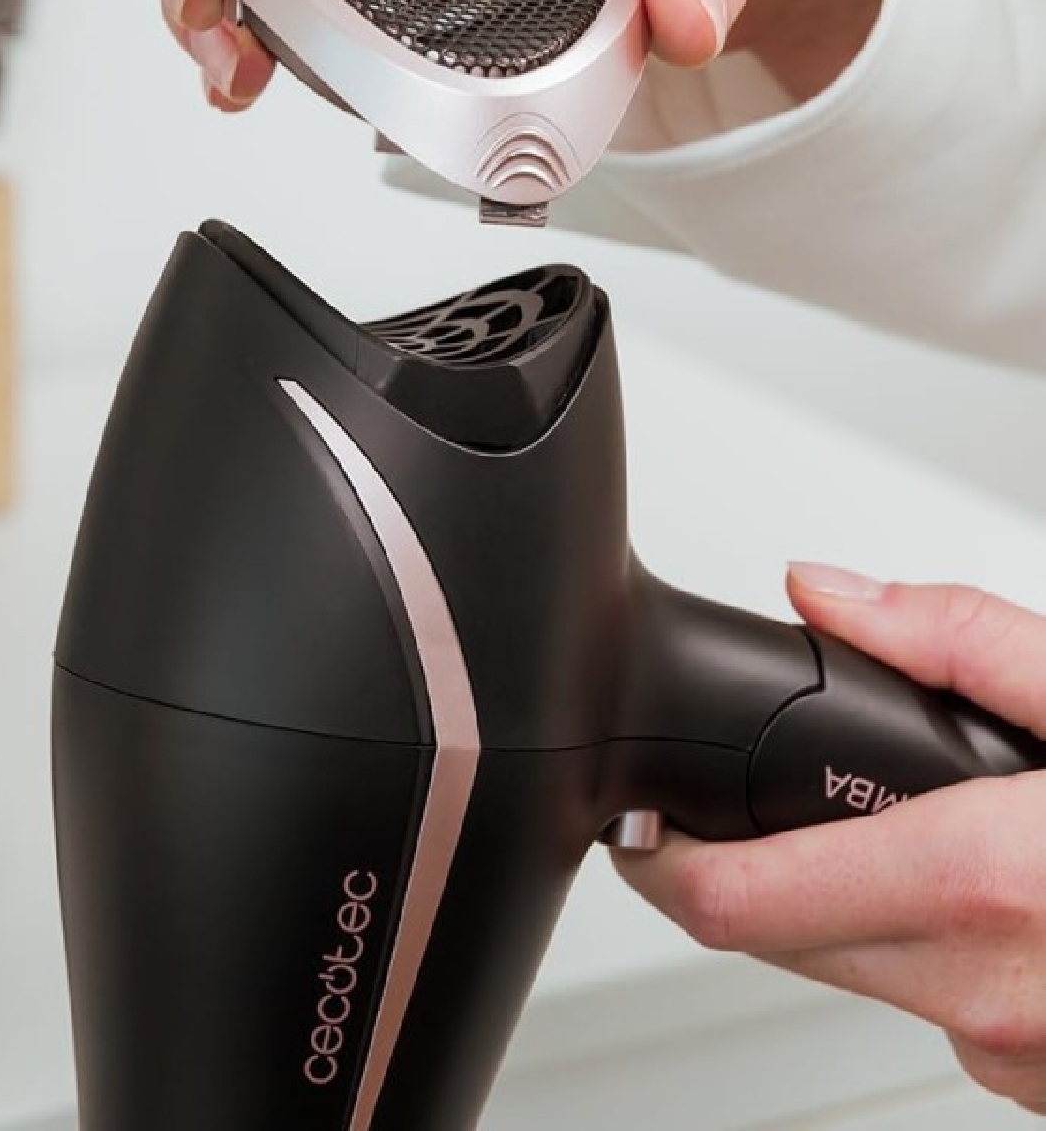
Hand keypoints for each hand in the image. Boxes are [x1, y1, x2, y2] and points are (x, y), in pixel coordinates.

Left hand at [616, 563, 1045, 1113]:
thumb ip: (955, 636)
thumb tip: (825, 590)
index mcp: (977, 885)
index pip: (735, 904)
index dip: (663, 860)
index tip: (644, 823)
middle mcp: (986, 996)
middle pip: (778, 942)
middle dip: (756, 871)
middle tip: (775, 802)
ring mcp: (1022, 1061)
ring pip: (864, 979)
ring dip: (858, 911)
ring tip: (926, 836)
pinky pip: (949, 1016)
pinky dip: (942, 957)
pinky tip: (1006, 902)